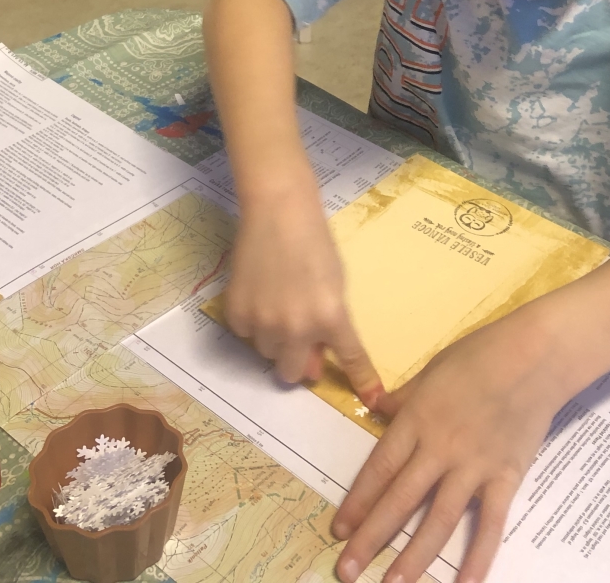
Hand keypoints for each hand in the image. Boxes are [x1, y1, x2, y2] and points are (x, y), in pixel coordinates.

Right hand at [226, 184, 382, 400]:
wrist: (278, 210)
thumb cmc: (315, 241)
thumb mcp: (335, 281)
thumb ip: (329, 322)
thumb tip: (313, 362)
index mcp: (330, 316)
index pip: (350, 359)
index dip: (361, 380)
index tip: (371, 399)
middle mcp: (297, 327)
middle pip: (293, 373)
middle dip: (297, 360)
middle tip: (297, 335)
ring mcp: (264, 322)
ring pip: (268, 353)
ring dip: (274, 338)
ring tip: (277, 299)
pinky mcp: (238, 313)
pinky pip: (246, 334)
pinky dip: (253, 321)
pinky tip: (259, 291)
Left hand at [333, 306, 570, 582]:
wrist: (535, 355)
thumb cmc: (479, 355)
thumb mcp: (431, 369)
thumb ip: (404, 397)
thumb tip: (375, 407)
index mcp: (417, 418)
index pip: (380, 468)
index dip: (358, 501)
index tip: (338, 529)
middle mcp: (440, 447)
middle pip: (400, 499)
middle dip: (371, 538)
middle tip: (346, 570)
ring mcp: (474, 465)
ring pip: (439, 519)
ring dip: (413, 556)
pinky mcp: (506, 476)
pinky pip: (491, 523)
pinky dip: (479, 556)